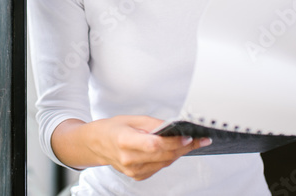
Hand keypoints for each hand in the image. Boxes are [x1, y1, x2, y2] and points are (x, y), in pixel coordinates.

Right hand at [52, 116, 210, 180]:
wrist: (96, 144)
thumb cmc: (112, 128)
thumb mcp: (131, 119)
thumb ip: (153, 124)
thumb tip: (173, 127)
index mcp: (125, 141)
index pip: (154, 145)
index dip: (173, 142)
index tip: (188, 137)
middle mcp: (129, 159)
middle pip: (163, 155)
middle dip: (184, 147)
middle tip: (199, 139)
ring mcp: (133, 170)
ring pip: (165, 163)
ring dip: (179, 153)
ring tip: (191, 143)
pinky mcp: (137, 176)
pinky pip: (159, 167)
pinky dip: (168, 158)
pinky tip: (174, 149)